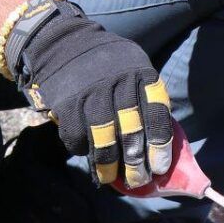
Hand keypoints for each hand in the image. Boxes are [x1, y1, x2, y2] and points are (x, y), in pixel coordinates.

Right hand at [4, 1, 174, 187]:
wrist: (63, 42)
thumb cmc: (106, 62)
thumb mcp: (132, 66)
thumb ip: (144, 98)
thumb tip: (155, 147)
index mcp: (141, 72)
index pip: (157, 114)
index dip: (160, 145)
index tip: (160, 167)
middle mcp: (119, 82)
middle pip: (132, 133)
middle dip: (136, 164)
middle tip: (138, 180)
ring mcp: (92, 93)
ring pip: (105, 141)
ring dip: (109, 166)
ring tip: (112, 178)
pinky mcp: (68, 103)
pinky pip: (79, 138)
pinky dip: (84, 151)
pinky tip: (87, 155)